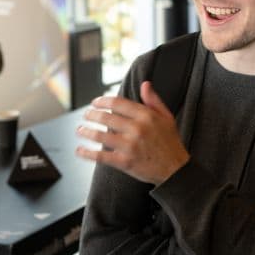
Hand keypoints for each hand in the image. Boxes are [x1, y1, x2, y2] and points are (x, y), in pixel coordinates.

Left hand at [75, 81, 189, 184]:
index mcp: (146, 116)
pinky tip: (79, 150)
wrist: (175, 170)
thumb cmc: (170, 143)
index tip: (94, 102)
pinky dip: (87, 153)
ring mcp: (129, 146)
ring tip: (79, 130)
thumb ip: (154, 100)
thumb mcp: (167, 117)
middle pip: (105, 117)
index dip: (102, 101)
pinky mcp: (124, 162)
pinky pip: (101, 156)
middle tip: (85, 115)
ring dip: (85, 131)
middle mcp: (137, 129)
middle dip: (91, 115)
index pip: (117, 103)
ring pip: (100, 135)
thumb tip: (145, 84)